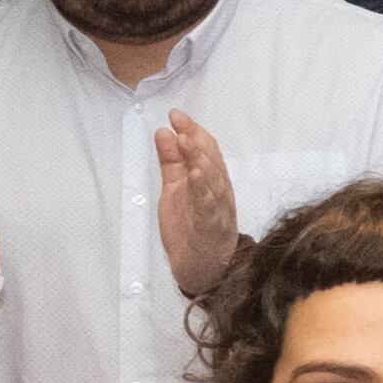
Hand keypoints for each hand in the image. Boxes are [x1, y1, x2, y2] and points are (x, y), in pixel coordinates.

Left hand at [153, 110, 240, 298]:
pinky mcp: (210, 229)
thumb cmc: (191, 226)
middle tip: (181, 126)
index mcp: (211, 181)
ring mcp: (217, 211)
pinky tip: (196, 177)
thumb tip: (164, 132)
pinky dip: (204, 192)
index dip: (192, 131)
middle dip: (197, 142)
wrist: (201, 267)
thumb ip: (171, 161)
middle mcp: (219, 193)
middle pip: (212, 162)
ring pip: (214, 182)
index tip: (176, 115)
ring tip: (188, 145)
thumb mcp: (175, 187)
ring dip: (202, 161)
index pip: (206, 150)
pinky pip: (209, 209)